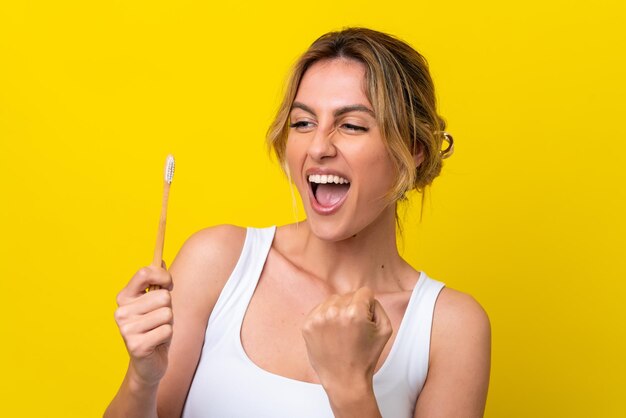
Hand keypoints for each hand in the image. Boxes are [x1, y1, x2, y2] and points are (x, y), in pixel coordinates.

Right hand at [114, 263, 173, 386]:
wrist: (148, 363)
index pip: (144, 273)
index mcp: (124, 297)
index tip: (168, 284)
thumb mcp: (155, 302)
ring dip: (168, 323)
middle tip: (158, 320)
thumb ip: (156, 282)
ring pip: (167, 313)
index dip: (163, 275)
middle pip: (163, 296)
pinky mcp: (136, 345)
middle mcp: (121, 312)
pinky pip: (167, 330)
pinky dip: (167, 336)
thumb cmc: (154, 327)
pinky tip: (156, 343)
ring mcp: (126, 329)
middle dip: (168, 308)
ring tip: (156, 331)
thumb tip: (160, 259)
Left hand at [302, 287, 391, 393]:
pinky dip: (326, 317)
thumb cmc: (364, 358)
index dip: (368, 305)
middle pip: (348, 295)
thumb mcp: (385, 329)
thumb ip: (377, 306)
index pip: (364, 292)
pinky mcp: (307, 325)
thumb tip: (365, 297)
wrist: (345, 380)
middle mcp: (334, 312)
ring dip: (338, 311)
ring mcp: (318, 318)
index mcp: (355, 312)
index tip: (365, 319)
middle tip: (354, 329)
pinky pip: (320, 309)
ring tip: (342, 331)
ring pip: (333, 300)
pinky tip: (331, 333)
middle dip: (353, 308)